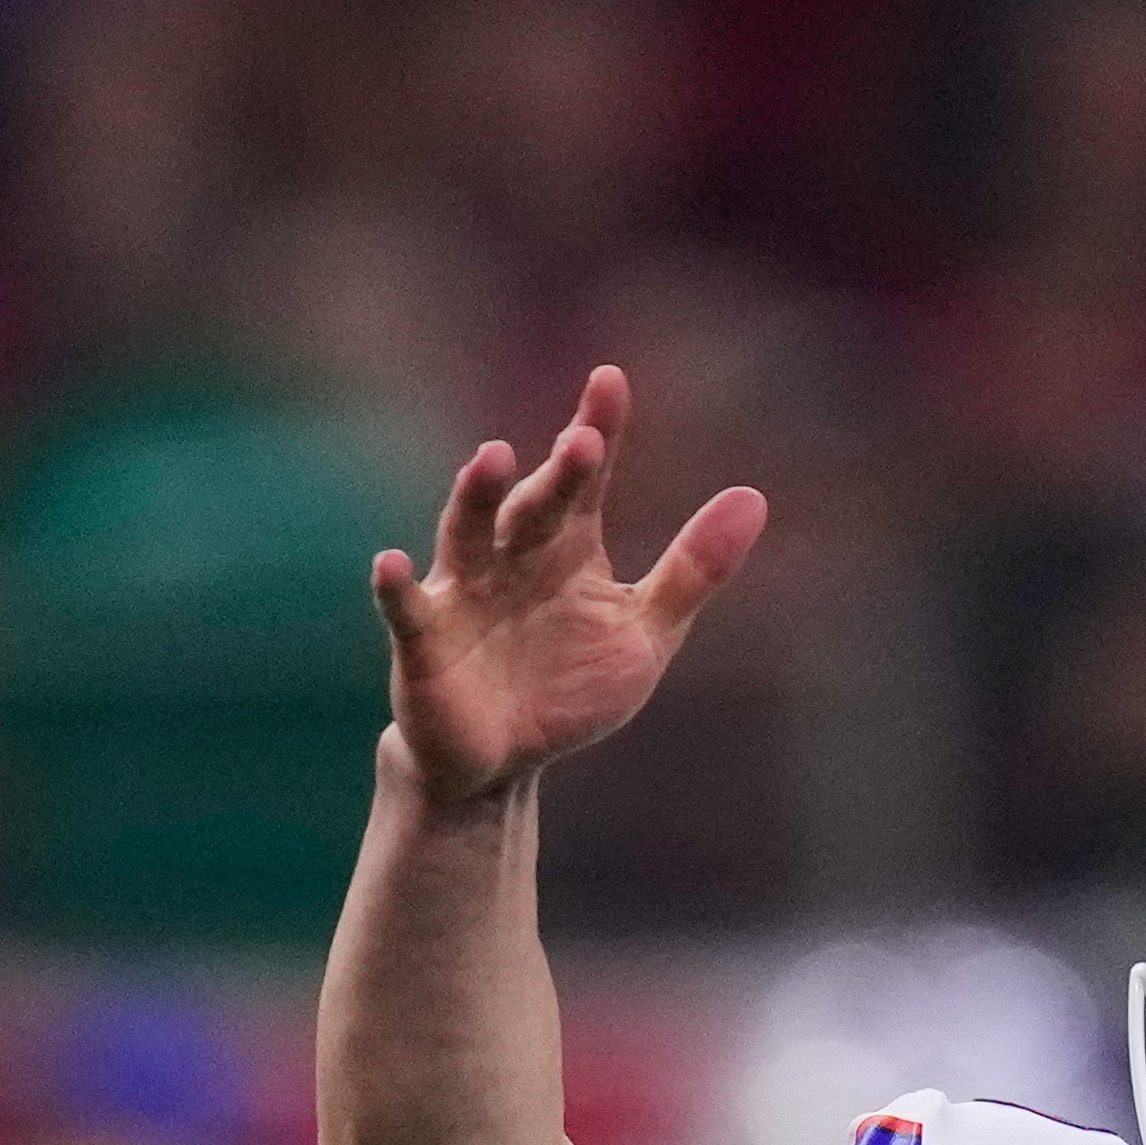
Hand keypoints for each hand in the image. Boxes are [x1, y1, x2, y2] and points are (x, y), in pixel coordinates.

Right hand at [370, 364, 764, 807]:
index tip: (610, 381)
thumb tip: (753, 497)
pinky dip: (397, 587)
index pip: (584, 481)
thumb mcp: (644, 632)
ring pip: (467, 534)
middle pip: (535, 505)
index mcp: (566, 549)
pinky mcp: (425, 642)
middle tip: (584, 441)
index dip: (597, 430)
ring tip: (494, 456)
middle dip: (557, 474)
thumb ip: (693, 571)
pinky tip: (392, 563)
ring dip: (477, 496)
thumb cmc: (569, 687)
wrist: (503, 762)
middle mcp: (511, 556)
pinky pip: (407, 610)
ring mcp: (464, 593)